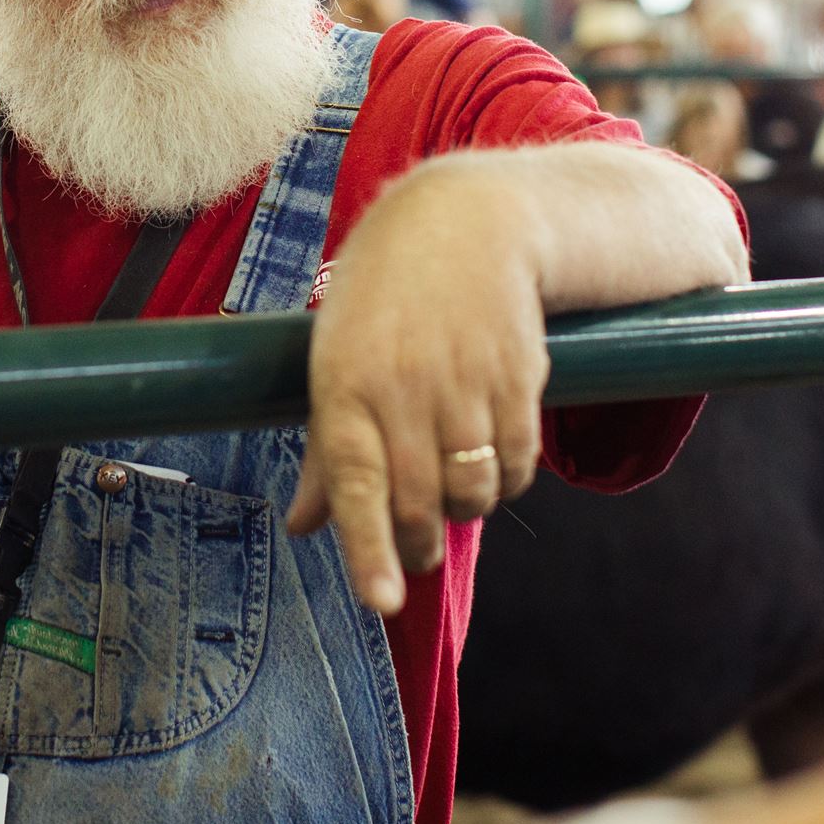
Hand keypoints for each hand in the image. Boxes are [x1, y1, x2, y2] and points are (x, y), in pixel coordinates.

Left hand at [288, 160, 549, 614]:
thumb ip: (326, 451)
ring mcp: (467, 381)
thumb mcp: (336, 357)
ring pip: (473, 492)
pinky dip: (507, 481)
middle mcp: (405, 385)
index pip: (356, 481)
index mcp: (345, 381)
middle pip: (418, 503)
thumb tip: (303, 528)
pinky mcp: (519, 378)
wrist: (463, 222)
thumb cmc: (382, 298)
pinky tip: (490, 458)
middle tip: (415, 551)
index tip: (381, 601)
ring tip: (451, 488)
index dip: (369, 548)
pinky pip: (519, 465)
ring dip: (464, 511)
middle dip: (417, 546)